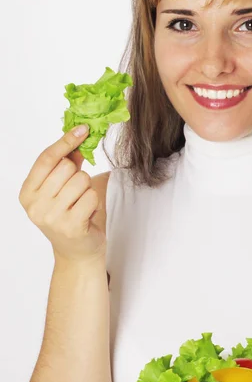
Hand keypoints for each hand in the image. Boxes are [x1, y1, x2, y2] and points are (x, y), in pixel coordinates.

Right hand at [19, 125, 105, 263]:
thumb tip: (79, 135)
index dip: (65, 142)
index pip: (46, 159)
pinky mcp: (71, 226)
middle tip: (76, 192)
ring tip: (81, 204)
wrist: (77, 252)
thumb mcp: (61, 189)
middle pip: (66, 168)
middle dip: (78, 174)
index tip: (83, 128)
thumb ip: (67, 163)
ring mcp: (51, 217)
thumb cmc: (70, 215)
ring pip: (81, 180)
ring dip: (87, 189)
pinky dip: (94, 202)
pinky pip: (91, 196)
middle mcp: (35, 205)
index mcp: (27, 192)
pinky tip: (87, 214)